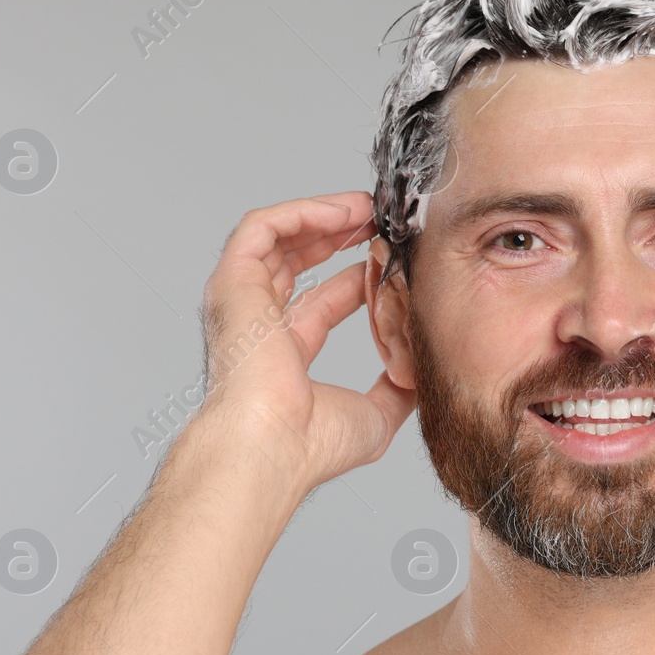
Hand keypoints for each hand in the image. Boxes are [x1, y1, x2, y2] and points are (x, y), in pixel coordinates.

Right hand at [196, 190, 415, 489]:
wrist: (273, 447)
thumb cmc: (311, 445)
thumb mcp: (376, 413)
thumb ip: (397, 388)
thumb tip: (421, 371)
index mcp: (283, 355)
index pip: (321, 301)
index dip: (357, 276)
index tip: (392, 258)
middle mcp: (258, 324)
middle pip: (295, 261)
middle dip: (340, 235)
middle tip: (381, 220)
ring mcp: (242, 302)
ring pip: (277, 237)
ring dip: (324, 215)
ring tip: (367, 207)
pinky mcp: (232, 282)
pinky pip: (262, 228)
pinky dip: (302, 212)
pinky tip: (344, 212)